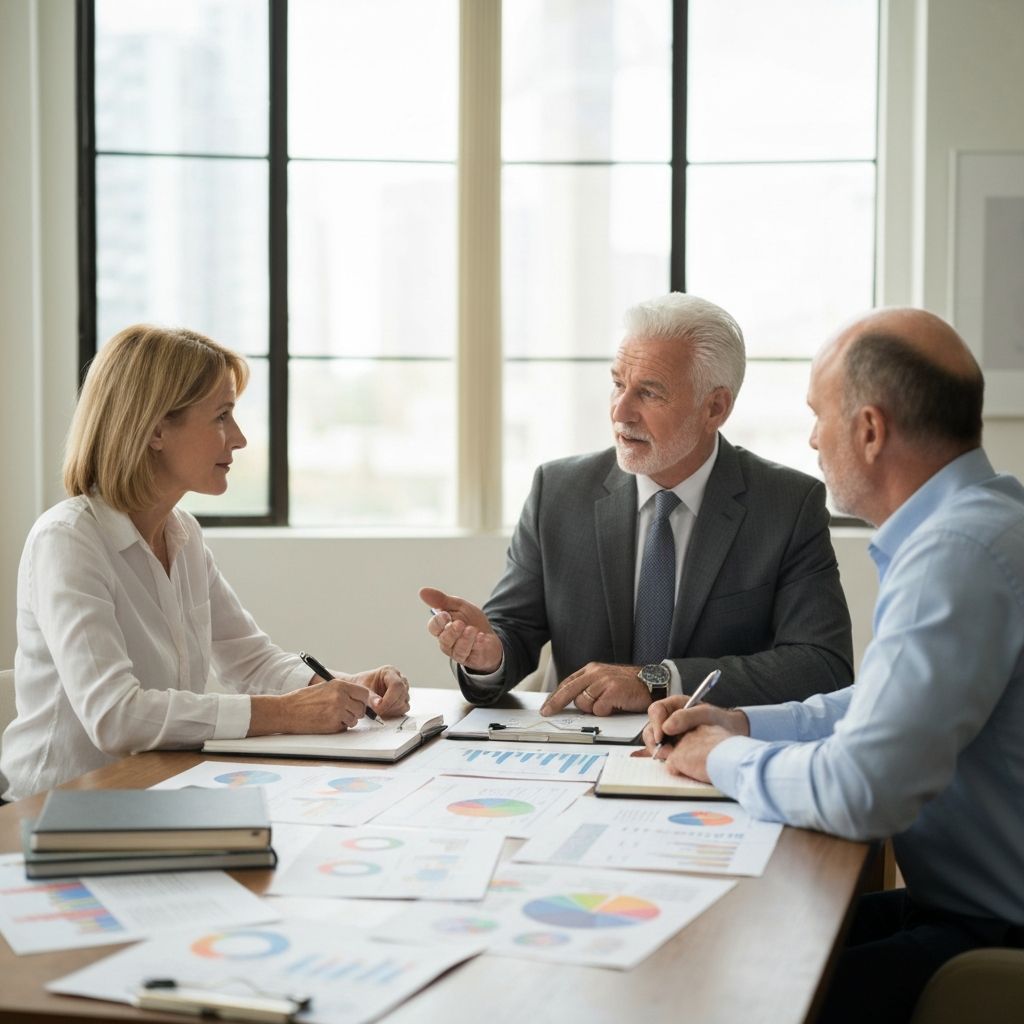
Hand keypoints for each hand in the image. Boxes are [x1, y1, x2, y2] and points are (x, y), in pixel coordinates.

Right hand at [249, 678, 373, 735]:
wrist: (286, 711)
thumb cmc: (303, 700)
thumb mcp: (325, 688)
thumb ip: (342, 691)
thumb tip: (360, 699)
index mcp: (340, 685)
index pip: (364, 693)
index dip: (363, 700)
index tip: (360, 704)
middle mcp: (341, 696)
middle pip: (362, 708)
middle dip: (356, 712)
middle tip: (345, 713)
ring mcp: (338, 711)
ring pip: (355, 719)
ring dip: (347, 721)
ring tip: (332, 717)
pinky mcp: (333, 724)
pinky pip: (344, 728)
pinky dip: (339, 727)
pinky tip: (326, 722)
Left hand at [341, 665, 410, 718]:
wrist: (358, 689)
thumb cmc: (360, 686)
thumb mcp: (362, 690)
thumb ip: (370, 696)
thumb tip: (378, 704)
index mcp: (389, 671)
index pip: (396, 685)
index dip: (389, 699)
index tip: (377, 707)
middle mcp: (399, 679)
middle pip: (402, 695)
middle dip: (389, 707)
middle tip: (376, 711)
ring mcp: (404, 689)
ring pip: (404, 703)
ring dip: (391, 710)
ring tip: (378, 711)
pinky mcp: (404, 698)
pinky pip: (404, 708)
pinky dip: (394, 713)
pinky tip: (384, 711)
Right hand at [419, 586, 502, 673]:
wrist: (491, 636)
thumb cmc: (471, 621)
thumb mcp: (459, 606)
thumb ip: (441, 600)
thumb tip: (422, 591)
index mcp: (442, 629)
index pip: (434, 627)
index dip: (438, 622)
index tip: (446, 614)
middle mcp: (448, 643)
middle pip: (444, 640)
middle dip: (452, 632)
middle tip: (460, 623)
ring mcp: (459, 653)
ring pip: (458, 650)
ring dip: (466, 639)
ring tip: (473, 630)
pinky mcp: (473, 659)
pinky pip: (472, 655)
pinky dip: (478, 645)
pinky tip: (482, 637)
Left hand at [540, 663, 650, 716]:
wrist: (653, 681)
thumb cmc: (630, 685)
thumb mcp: (606, 681)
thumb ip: (590, 688)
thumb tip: (573, 704)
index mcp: (592, 670)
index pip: (567, 683)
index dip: (555, 697)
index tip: (546, 708)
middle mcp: (596, 673)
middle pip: (568, 690)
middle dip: (556, 704)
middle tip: (547, 713)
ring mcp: (604, 681)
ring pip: (583, 702)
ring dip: (593, 709)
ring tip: (608, 704)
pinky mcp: (613, 690)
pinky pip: (598, 709)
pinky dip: (605, 712)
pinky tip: (615, 706)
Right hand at [641, 701, 749, 779]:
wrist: (731, 734)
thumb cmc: (719, 720)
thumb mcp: (705, 713)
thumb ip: (686, 716)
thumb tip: (666, 727)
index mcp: (674, 706)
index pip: (656, 710)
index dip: (656, 723)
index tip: (660, 736)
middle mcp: (668, 719)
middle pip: (650, 728)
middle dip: (655, 742)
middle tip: (665, 753)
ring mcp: (669, 734)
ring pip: (653, 742)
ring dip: (658, 751)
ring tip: (669, 758)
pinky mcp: (672, 748)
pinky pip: (660, 751)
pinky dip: (658, 757)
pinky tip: (656, 760)